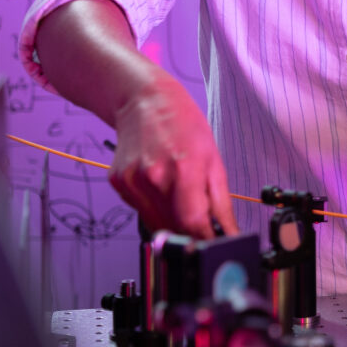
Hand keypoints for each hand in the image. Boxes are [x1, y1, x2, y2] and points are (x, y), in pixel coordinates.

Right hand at [107, 79, 236, 239]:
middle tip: (203, 223)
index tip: (216, 245)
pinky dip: (155, 208)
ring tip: (180, 195)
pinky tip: (161, 186)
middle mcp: (153, 177)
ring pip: (156, 223)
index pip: (193, 224)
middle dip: (192, 233)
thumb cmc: (182, 123)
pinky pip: (141, 210)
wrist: (144, 100)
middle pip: (174, 228)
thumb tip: (228, 234)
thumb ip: (221, 204)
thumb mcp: (214, 160)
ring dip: (172, 222)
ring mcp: (131, 181)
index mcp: (183, 170)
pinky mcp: (118, 182)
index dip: (206, 240)